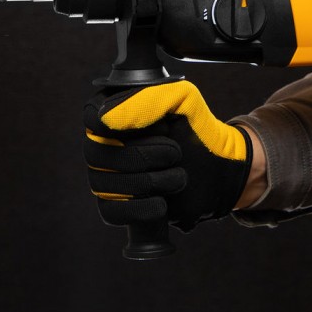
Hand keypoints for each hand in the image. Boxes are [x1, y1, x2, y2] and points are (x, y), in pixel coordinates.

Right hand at [83, 80, 252, 231]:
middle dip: (144, 156)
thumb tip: (106, 118)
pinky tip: (163, 202)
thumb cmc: (196, 128)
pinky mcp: (116, 206)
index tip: (161, 128)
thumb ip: (149, 98)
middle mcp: (101, 144)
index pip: (92, 117)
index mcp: (112, 111)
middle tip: (176, 153)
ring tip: (178, 176)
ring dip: (150, 182)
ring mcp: (105, 176)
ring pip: (105, 185)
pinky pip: (111, 212)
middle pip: (97, 154)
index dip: (125, 125)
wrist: (219, 168)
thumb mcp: (182, 99)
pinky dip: (141, 209)